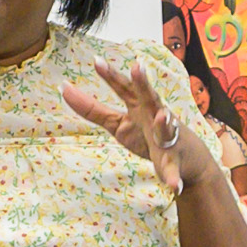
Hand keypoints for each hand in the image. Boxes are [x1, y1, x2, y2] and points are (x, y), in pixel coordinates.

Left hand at [60, 56, 203, 195]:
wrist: (183, 160)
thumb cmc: (148, 135)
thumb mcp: (118, 123)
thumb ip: (93, 109)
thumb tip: (63, 88)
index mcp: (139, 106)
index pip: (123, 88)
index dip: (111, 76)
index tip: (96, 61)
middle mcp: (155, 115)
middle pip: (148, 96)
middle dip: (143, 84)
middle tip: (138, 67)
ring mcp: (167, 136)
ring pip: (166, 127)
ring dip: (164, 121)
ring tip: (162, 116)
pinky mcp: (174, 160)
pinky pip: (173, 169)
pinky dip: (173, 177)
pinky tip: (173, 185)